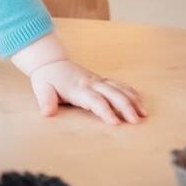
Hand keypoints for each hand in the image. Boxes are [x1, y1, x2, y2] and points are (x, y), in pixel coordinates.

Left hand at [29, 60, 145, 124]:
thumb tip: (47, 113)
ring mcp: (97, 80)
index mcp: (77, 88)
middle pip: (112, 94)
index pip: (94, 100)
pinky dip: (130, 92)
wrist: (50, 62)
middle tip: (136, 121)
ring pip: (119, 88)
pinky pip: (119, 84)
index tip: (116, 122)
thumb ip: (45, 101)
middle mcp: (90, 83)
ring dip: (132, 100)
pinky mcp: (101, 80)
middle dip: (125, 107)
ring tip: (144, 114)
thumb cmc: (46, 79)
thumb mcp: (41, 89)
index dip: (105, 110)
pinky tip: (140, 101)